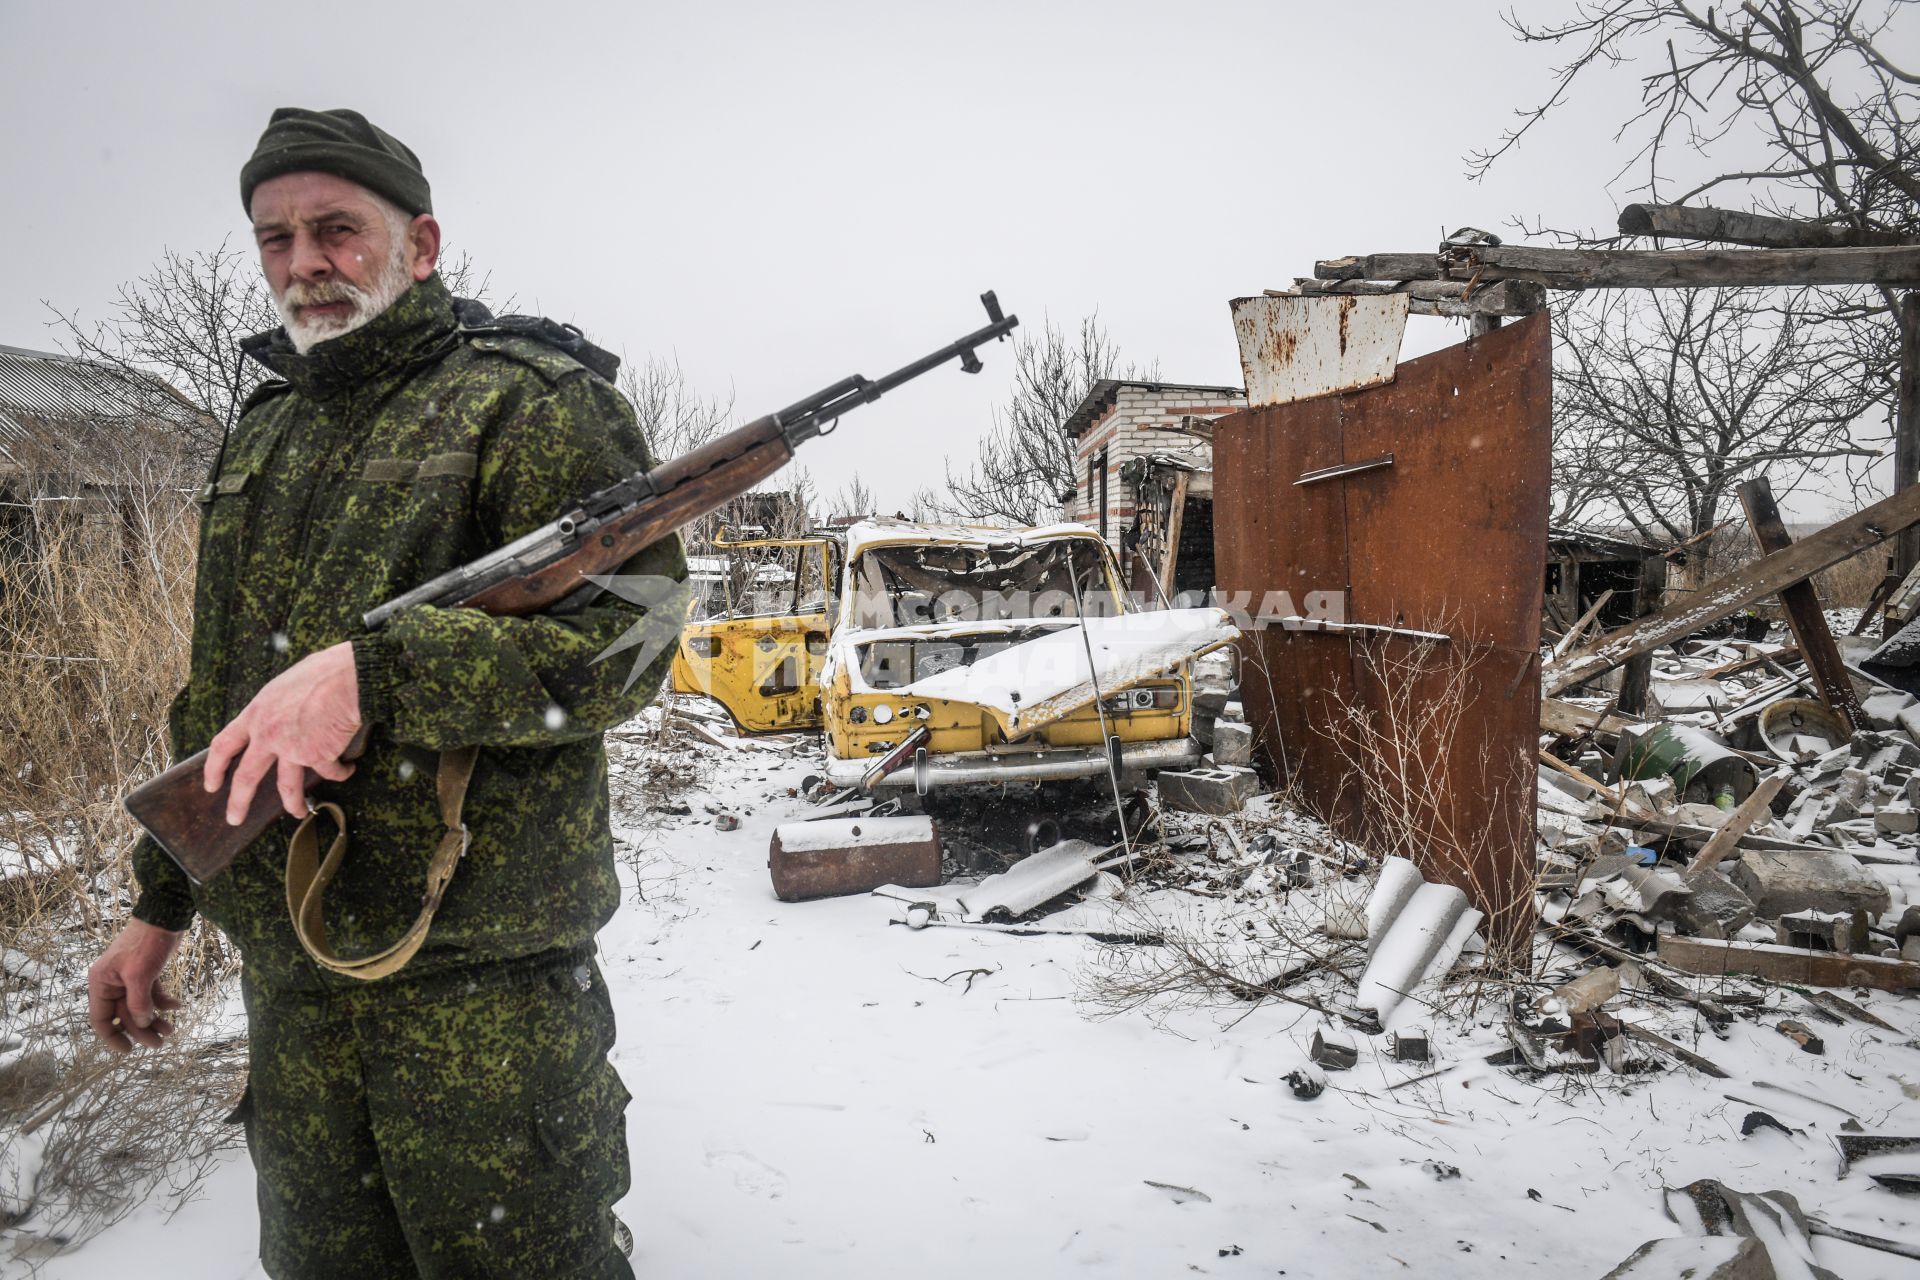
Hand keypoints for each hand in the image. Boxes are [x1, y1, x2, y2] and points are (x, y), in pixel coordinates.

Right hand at [87, 919, 185, 1052]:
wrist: (164, 916)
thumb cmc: (147, 943)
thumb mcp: (140, 975)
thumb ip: (138, 1003)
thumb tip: (142, 1024)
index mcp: (101, 983)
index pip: (101, 1019)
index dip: (113, 1037)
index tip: (129, 1051)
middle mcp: (112, 983)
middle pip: (124, 1016)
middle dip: (141, 1031)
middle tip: (160, 1044)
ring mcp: (129, 979)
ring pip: (140, 1007)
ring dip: (154, 1019)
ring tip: (171, 1030)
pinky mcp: (147, 973)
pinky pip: (152, 995)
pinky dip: (164, 1002)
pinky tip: (178, 1006)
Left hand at [204, 641, 361, 823]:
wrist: (347, 678)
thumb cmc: (323, 672)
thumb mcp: (285, 684)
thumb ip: (278, 704)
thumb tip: (285, 710)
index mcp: (256, 714)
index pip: (223, 745)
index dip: (214, 768)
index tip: (211, 784)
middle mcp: (268, 735)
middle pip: (246, 776)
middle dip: (239, 801)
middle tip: (235, 818)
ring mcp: (292, 749)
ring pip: (287, 787)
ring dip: (293, 804)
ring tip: (298, 813)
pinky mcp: (318, 756)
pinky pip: (330, 772)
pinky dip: (340, 773)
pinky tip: (347, 770)